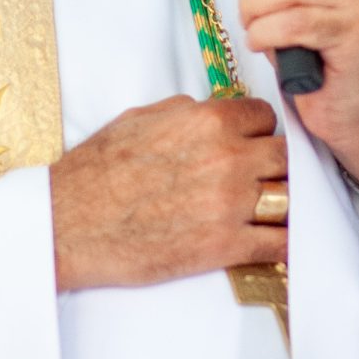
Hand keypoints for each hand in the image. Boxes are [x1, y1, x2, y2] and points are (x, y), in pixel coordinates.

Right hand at [48, 95, 287, 291]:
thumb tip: (212, 112)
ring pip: (288, 196)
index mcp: (207, 121)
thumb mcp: (142, 119)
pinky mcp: (225, 246)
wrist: (70, 224)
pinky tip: (280, 241)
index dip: (259, 130)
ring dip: (281, 201)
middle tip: (261, 176)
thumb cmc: (96, 172)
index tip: (253, 142)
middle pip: (284, 156)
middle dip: (273, 164)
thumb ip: (187, 113)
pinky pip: (278, 242)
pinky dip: (284, 243)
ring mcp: (230, 204)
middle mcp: (227, 159)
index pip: (265, 117)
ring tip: (270, 207)